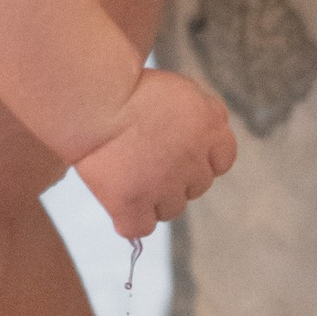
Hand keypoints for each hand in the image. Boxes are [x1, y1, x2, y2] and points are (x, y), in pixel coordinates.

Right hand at [76, 68, 237, 238]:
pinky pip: (140, 228)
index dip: (202, 158)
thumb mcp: (182, 88)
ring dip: (155, 198)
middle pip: (197, 187)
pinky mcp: (131, 204)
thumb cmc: (131, 87)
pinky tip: (121, 204)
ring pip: (171, 209)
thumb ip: (206, 111)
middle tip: (147, 157)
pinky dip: (132, 220)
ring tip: (130, 174)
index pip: (222, 161)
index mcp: (208, 129)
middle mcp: (192, 162)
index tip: (180, 150)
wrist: (93, 98)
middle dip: (177, 175)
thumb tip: (213, 133)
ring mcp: (162, 187)